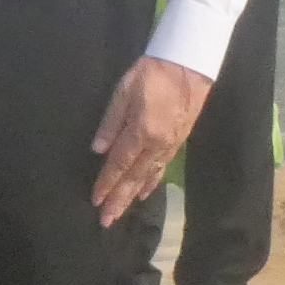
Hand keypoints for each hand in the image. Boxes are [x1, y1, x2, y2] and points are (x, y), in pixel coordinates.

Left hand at [91, 56, 213, 224]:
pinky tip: (145, 192)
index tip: (95, 201)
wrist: (188, 64)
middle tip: (107, 220)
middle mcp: (157, 143)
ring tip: (122, 212)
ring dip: (134, 196)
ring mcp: (170, 143)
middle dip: (119, 199)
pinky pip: (163, 166)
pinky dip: (153, 182)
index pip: (119, 164)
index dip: (106, 183)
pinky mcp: (179, 140)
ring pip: (149, 175)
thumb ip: (110, 122)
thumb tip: (99, 150)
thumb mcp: (123, 92)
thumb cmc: (151, 73)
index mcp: (141, 131)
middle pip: (134, 177)